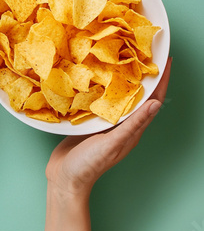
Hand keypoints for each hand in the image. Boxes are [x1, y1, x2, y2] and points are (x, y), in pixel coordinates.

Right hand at [45, 57, 171, 200]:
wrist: (64, 178)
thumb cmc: (88, 165)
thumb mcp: (112, 144)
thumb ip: (132, 125)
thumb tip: (156, 103)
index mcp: (131, 130)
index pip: (153, 101)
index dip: (161, 80)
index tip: (166, 59)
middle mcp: (121, 125)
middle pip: (138, 96)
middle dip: (144, 75)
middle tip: (143, 52)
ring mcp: (105, 124)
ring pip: (119, 97)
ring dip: (123, 79)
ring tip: (122, 59)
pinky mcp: (89, 122)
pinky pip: (100, 101)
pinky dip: (102, 88)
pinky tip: (96, 78)